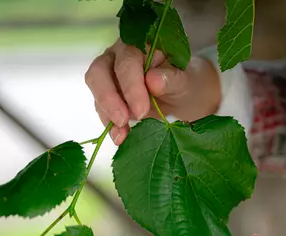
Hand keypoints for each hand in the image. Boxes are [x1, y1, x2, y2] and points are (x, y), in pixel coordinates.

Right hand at [85, 39, 220, 144]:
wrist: (189, 96)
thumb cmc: (188, 82)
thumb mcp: (187, 81)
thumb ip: (172, 80)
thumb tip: (153, 80)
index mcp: (139, 46)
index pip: (127, 62)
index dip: (131, 86)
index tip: (141, 110)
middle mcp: (119, 58)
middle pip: (99, 73)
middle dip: (109, 99)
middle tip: (123, 121)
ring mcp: (111, 78)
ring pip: (97, 93)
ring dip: (107, 116)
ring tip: (121, 137)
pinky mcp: (110, 98)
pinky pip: (104, 111)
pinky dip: (111, 126)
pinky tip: (121, 139)